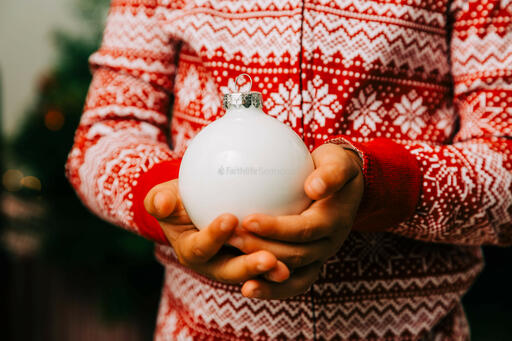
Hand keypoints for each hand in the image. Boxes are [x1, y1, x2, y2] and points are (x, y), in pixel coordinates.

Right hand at [144, 179, 289, 283]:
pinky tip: (302, 251)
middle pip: (231, 271)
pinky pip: (269, 269)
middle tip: (267, 258)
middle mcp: (214, 265)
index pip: (201, 248)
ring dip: (269, 273)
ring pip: (254, 276)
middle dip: (248, 268)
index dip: (213, 237)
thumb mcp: (166, 196)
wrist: (198, 207)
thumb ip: (160, 199)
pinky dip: (283, 266)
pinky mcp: (254, 264)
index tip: (229, 218)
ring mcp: (235, 267)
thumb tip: (160, 202)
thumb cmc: (181, 199)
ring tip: (285, 267)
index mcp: (192, 251)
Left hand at [228, 143, 363, 298]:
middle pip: (294, 254)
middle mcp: (329, 244)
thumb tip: (314, 187)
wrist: (344, 188)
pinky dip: (271, 289)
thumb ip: (331, 174)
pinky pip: (291, 283)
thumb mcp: (339, 162)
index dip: (276, 228)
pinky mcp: (310, 265)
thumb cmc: (335, 168)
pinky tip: (246, 287)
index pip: (304, 229)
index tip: (248, 219)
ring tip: (233, 260)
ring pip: (291, 273)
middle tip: (231, 238)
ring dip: (262, 271)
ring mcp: (320, 258)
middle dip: (261, 249)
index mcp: (335, 221)